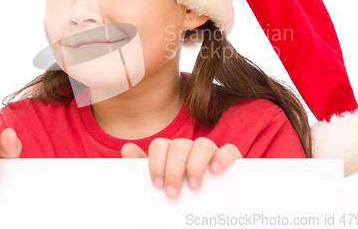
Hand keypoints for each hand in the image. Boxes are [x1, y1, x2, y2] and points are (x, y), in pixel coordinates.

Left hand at [121, 137, 240, 198]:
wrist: (203, 213)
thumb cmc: (179, 194)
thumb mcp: (161, 184)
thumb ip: (144, 169)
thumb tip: (127, 148)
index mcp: (170, 152)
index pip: (160, 145)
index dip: (156, 163)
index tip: (157, 184)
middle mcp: (190, 148)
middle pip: (179, 145)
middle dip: (174, 170)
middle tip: (173, 193)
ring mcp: (210, 152)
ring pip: (203, 144)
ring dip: (195, 165)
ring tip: (194, 187)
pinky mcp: (230, 159)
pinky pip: (229, 150)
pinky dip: (222, 158)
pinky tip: (215, 172)